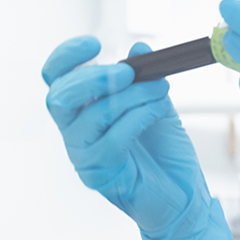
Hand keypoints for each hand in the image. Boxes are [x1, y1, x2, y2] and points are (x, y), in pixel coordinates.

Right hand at [42, 36, 229, 239]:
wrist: (184, 195)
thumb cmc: (165, 153)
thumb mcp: (156, 104)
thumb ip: (144, 78)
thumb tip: (139, 47)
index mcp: (81, 112)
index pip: (54, 80)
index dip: (66, 57)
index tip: (94, 44)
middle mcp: (74, 134)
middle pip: (60, 97)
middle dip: (95, 78)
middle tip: (129, 72)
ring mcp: (84, 156)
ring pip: (92, 115)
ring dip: (132, 96)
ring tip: (160, 90)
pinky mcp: (101, 175)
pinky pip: (113, 138)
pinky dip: (139, 117)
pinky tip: (158, 111)